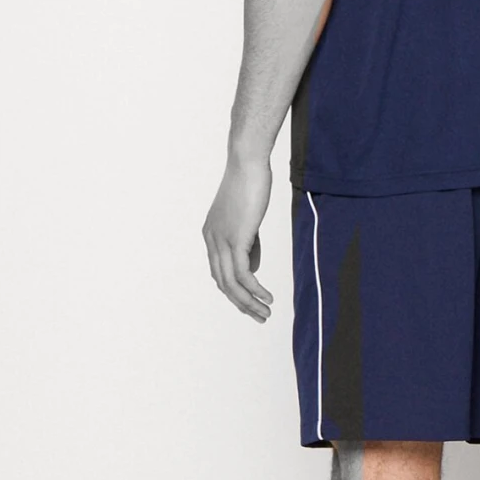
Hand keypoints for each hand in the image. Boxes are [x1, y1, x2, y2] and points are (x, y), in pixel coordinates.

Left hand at [202, 153, 273, 321]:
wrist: (248, 162)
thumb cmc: (251, 183)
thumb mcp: (248, 218)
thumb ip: (249, 243)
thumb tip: (253, 267)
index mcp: (211, 235)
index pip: (219, 272)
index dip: (235, 290)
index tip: (251, 302)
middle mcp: (212, 240)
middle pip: (223, 283)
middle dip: (241, 303)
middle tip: (260, 316)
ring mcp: (221, 240)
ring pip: (231, 283)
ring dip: (249, 302)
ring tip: (266, 313)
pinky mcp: (236, 238)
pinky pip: (243, 274)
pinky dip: (255, 289)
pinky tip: (267, 297)